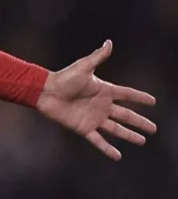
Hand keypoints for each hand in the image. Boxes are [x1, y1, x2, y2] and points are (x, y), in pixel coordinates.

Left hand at [36, 40, 156, 160]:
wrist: (45, 92)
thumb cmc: (63, 78)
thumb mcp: (83, 67)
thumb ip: (97, 57)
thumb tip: (109, 42)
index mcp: (103, 90)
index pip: (126, 94)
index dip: (139, 98)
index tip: (153, 102)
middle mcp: (101, 105)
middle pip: (126, 115)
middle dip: (140, 121)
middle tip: (154, 128)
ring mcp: (93, 118)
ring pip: (116, 129)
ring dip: (129, 135)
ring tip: (142, 141)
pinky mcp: (84, 128)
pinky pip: (98, 140)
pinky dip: (107, 149)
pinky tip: (118, 156)